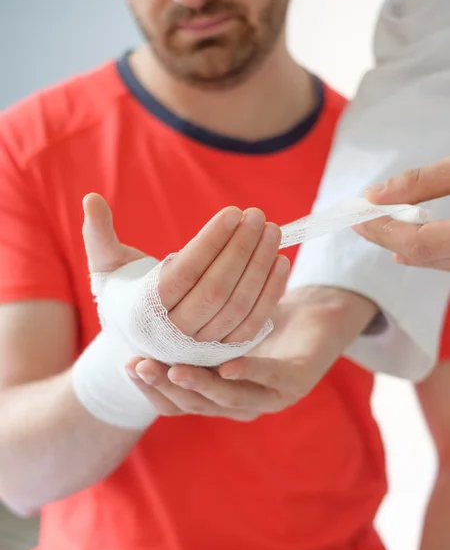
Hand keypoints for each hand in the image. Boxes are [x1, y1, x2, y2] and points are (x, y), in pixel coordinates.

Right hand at [82, 193, 289, 418]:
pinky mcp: (224, 351)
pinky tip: (280, 262)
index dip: (211, 243)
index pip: (184, 273)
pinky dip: (270, 294)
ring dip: (260, 268)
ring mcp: (202, 346)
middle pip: (216, 290)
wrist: (140, 340)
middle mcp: (175, 333)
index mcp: (146, 310)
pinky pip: (253, 324)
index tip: (233, 212)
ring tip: (273, 232)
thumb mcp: (106, 266)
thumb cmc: (125, 295)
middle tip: (258, 216)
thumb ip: (99, 234)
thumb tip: (91, 197)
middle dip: (241, 250)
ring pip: (238, 306)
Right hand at [129, 287, 376, 419]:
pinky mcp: (297, 382)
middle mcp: (240, 405)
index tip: (127, 364)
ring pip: (229, 399)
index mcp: (217, 397)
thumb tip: (140, 320)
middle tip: (140, 367)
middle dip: (166, 387)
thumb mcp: (216, 330)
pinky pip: (271, 379)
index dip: (151, 389)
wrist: (313, 316)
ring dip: (200, 385)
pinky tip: (228, 365)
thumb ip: (185, 335)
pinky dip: (249, 372)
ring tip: (173, 370)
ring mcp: (270, 398)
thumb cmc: (259, 322)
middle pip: (197, 405)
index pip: (176, 403)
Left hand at [353, 158, 449, 270]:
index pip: (418, 243)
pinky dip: (423, 252)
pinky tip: (402, 249)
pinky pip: (445, 261)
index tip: (359, 214)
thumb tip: (376, 195)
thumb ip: (425, 181)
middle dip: (386, 236)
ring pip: (433, 261)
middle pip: (422, 255)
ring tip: (375, 226)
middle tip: (359, 219)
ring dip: (403, 244)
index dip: (383, 229)